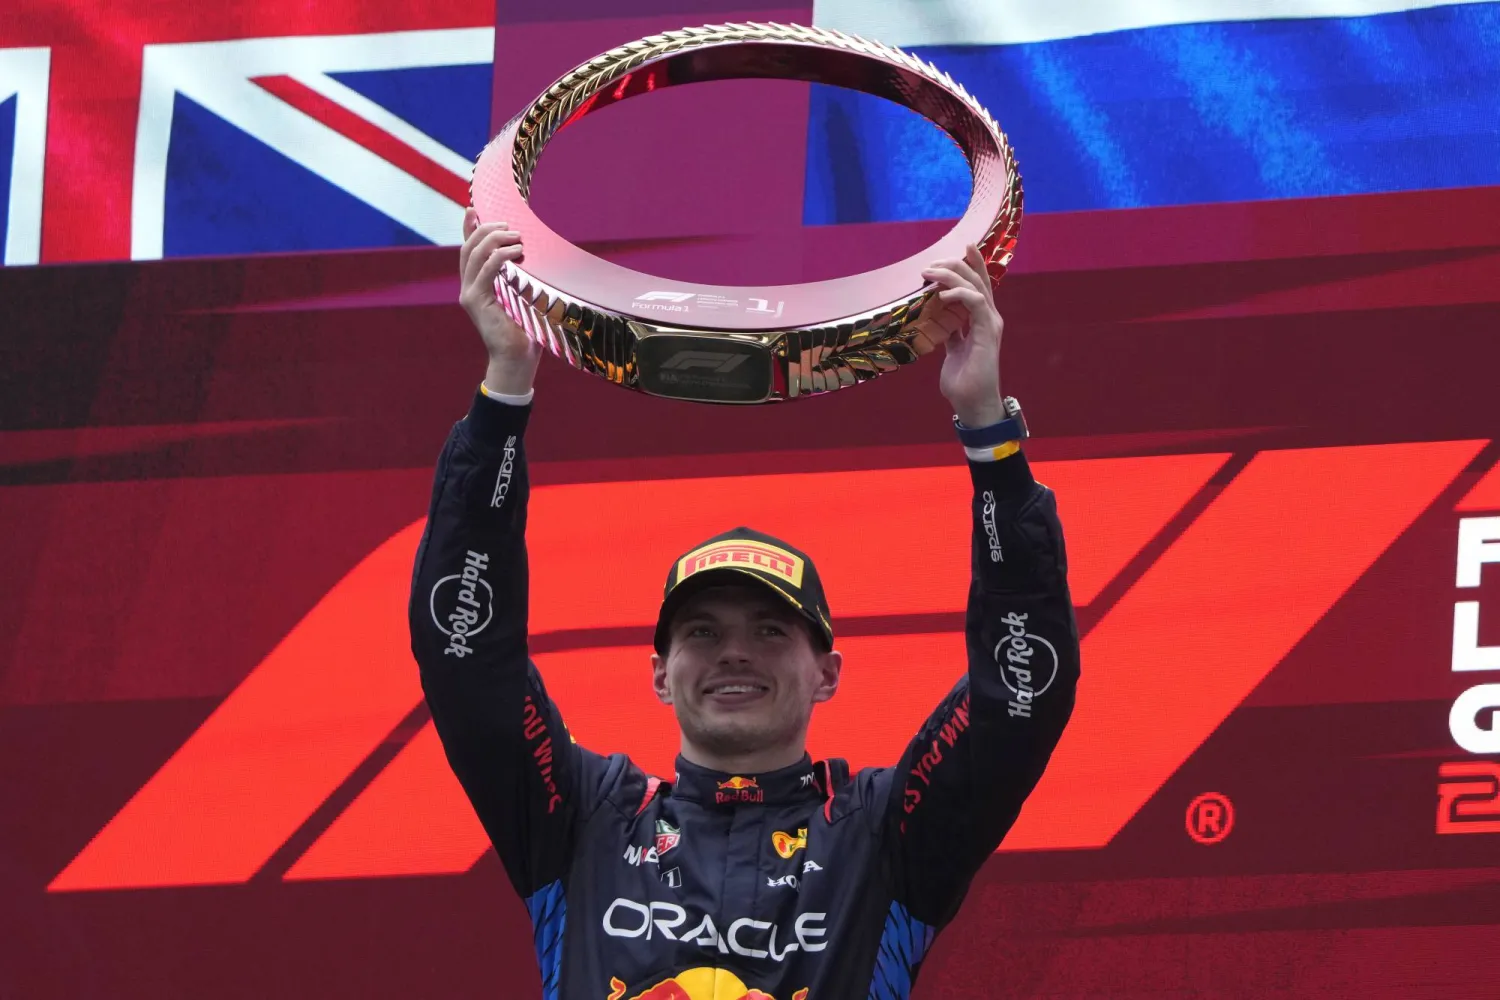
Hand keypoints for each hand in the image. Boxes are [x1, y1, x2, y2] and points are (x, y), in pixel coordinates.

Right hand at [459, 207, 540, 394]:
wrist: (516, 359)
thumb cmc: (524, 329)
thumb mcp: (522, 295)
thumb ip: (518, 276)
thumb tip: (530, 254)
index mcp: (475, 285)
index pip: (468, 249)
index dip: (469, 227)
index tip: (474, 208)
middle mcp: (467, 287)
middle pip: (469, 247)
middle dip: (487, 229)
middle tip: (509, 225)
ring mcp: (469, 294)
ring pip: (474, 254)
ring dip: (495, 239)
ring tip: (515, 236)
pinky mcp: (476, 302)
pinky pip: (485, 270)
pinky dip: (499, 257)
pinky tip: (516, 252)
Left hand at [922, 244, 1004, 427]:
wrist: (972, 404)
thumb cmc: (962, 381)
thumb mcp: (952, 350)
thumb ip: (950, 333)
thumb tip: (940, 321)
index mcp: (982, 320)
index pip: (979, 285)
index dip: (972, 264)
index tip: (960, 248)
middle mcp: (989, 318)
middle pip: (978, 280)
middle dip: (956, 265)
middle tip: (932, 263)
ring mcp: (990, 324)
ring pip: (976, 287)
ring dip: (952, 275)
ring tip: (930, 273)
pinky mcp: (986, 333)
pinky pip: (976, 303)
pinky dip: (959, 294)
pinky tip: (942, 295)